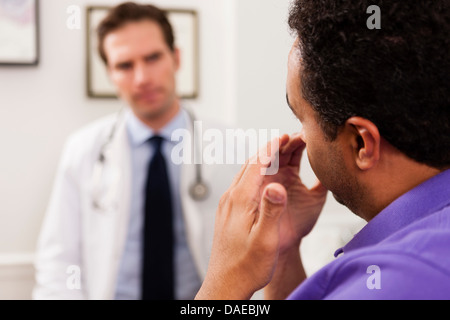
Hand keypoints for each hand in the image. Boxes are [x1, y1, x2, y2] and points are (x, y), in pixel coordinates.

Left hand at [195, 134, 326, 299]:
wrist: (225, 283)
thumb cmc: (247, 266)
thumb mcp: (265, 241)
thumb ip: (271, 212)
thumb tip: (276, 185)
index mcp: (240, 200)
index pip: (256, 164)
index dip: (272, 147)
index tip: (287, 135)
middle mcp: (231, 198)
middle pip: (251, 164)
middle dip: (270, 149)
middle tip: (289, 138)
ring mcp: (228, 204)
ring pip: (246, 173)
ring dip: (263, 160)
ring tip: (281, 151)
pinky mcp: (229, 211)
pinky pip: (244, 184)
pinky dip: (258, 173)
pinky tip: (267, 177)